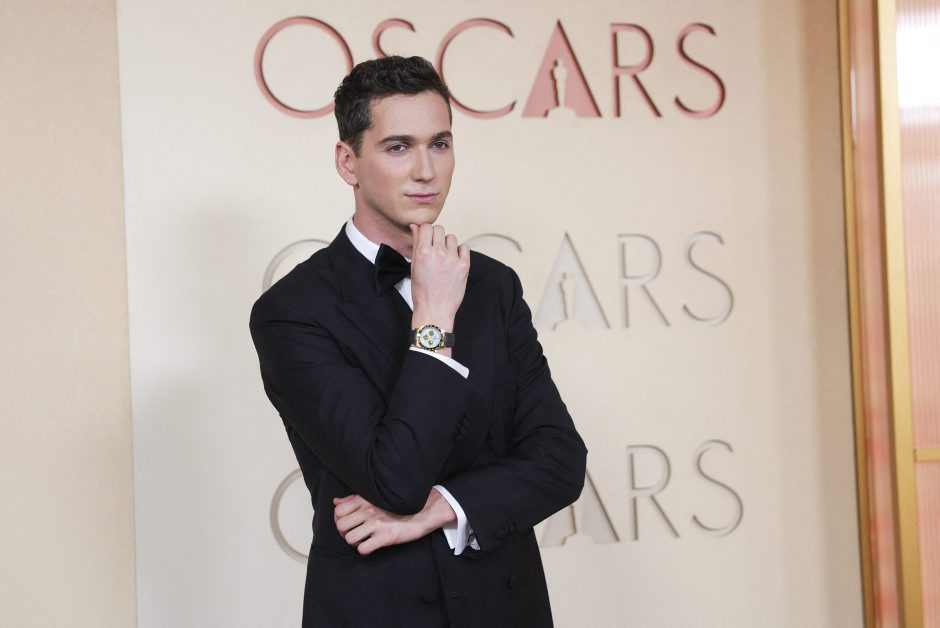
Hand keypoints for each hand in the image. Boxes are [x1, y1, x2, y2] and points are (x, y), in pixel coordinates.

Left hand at [333, 490, 455, 555]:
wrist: (424, 510)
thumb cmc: (399, 505)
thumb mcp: (375, 497)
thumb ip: (354, 499)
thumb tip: (336, 502)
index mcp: (365, 500)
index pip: (338, 512)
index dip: (339, 521)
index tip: (349, 524)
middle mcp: (369, 510)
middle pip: (341, 526)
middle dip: (345, 533)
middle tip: (355, 534)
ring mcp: (377, 523)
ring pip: (350, 538)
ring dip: (355, 542)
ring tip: (363, 540)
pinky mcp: (386, 537)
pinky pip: (363, 548)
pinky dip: (364, 550)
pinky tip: (372, 545)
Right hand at [409, 223, 469, 334]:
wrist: (434, 309)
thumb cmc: (421, 291)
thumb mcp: (413, 266)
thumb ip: (416, 244)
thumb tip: (415, 226)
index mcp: (423, 252)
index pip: (426, 227)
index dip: (425, 232)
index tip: (426, 238)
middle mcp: (438, 253)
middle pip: (439, 229)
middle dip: (436, 236)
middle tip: (434, 248)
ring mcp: (453, 259)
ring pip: (451, 237)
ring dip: (447, 244)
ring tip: (444, 257)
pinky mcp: (464, 266)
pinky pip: (464, 247)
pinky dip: (459, 251)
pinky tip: (453, 261)